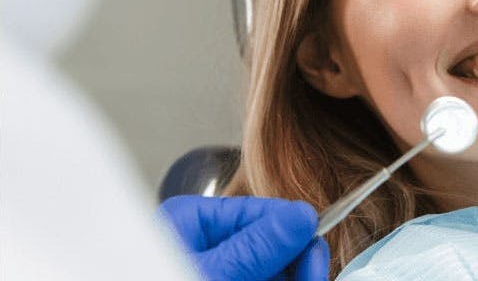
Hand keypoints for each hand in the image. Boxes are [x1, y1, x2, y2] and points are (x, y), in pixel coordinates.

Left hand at [159, 195, 329, 280]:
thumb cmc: (151, 278)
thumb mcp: (212, 276)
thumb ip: (255, 248)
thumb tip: (301, 216)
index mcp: (195, 223)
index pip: (266, 214)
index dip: (298, 238)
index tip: (315, 266)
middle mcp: (207, 245)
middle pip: (274, 247)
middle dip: (294, 269)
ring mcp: (217, 270)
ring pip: (273, 273)